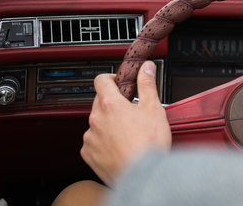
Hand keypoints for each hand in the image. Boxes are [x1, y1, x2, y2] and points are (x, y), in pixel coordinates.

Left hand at [81, 61, 171, 185]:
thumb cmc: (148, 144)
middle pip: (99, 101)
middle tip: (130, 110)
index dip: (111, 78)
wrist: (142, 176)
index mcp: (110, 104)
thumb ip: (147, 84)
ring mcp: (90, 138)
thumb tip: (146, 67)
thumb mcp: (153, 108)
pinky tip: (119, 146)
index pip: (101, 80)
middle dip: (113, 102)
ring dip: (108, 123)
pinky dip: (103, 141)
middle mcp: (96, 119)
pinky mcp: (89, 155)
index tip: (119, 83)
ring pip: (96, 122)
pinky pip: (93, 142)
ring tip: (127, 132)